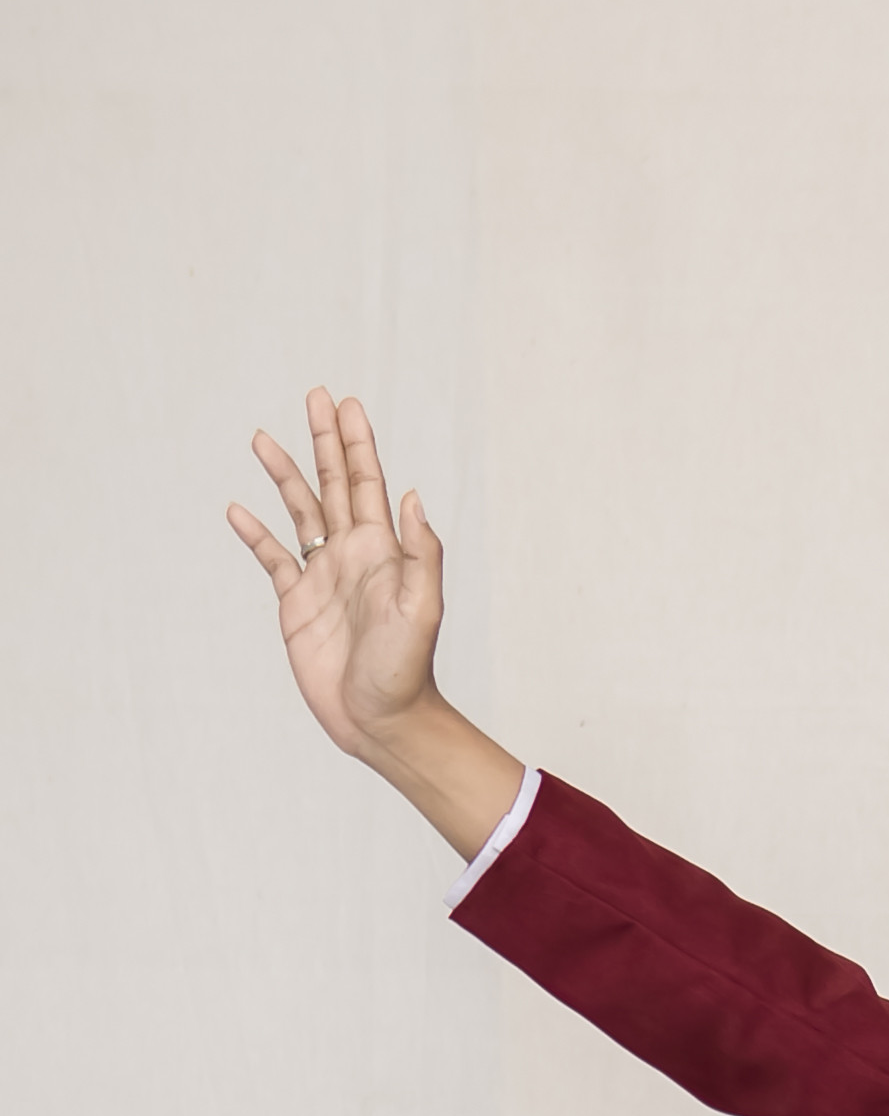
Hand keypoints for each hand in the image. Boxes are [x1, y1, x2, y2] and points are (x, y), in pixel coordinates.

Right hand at [226, 386, 522, 855]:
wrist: (381, 720)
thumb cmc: (406, 671)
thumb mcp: (422, 609)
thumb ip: (420, 553)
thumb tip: (410, 497)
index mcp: (383, 551)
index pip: (369, 484)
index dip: (357, 444)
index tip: (347, 404)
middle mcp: (352, 555)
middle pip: (334, 484)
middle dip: (324, 441)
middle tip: (315, 396)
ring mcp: (322, 577)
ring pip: (300, 512)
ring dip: (285, 475)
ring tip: (262, 438)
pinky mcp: (296, 605)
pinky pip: (272, 559)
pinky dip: (256, 533)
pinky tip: (239, 510)